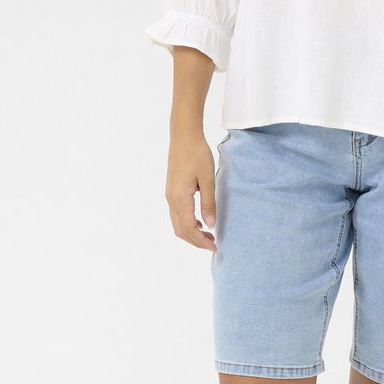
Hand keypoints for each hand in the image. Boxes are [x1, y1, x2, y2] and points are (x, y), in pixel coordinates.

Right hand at [165, 128, 218, 250]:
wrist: (183, 136)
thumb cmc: (197, 154)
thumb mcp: (208, 179)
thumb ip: (208, 203)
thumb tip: (210, 226)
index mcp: (180, 198)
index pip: (189, 228)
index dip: (201, 241)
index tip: (214, 247)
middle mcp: (171, 199)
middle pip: (180, 230)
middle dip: (195, 241)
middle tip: (213, 245)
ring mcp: (169, 195)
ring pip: (177, 223)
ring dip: (191, 233)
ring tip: (208, 235)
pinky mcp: (171, 190)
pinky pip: (177, 214)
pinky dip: (187, 223)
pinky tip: (200, 221)